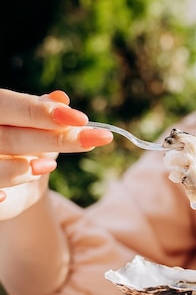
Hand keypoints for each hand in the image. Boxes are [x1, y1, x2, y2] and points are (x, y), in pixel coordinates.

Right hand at [0, 88, 112, 217]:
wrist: (12, 184)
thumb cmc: (24, 145)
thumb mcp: (37, 127)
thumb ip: (46, 112)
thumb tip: (61, 98)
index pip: (12, 106)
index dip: (44, 113)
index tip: (82, 119)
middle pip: (11, 138)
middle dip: (52, 140)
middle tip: (90, 141)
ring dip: (26, 169)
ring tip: (49, 166)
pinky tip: (6, 196)